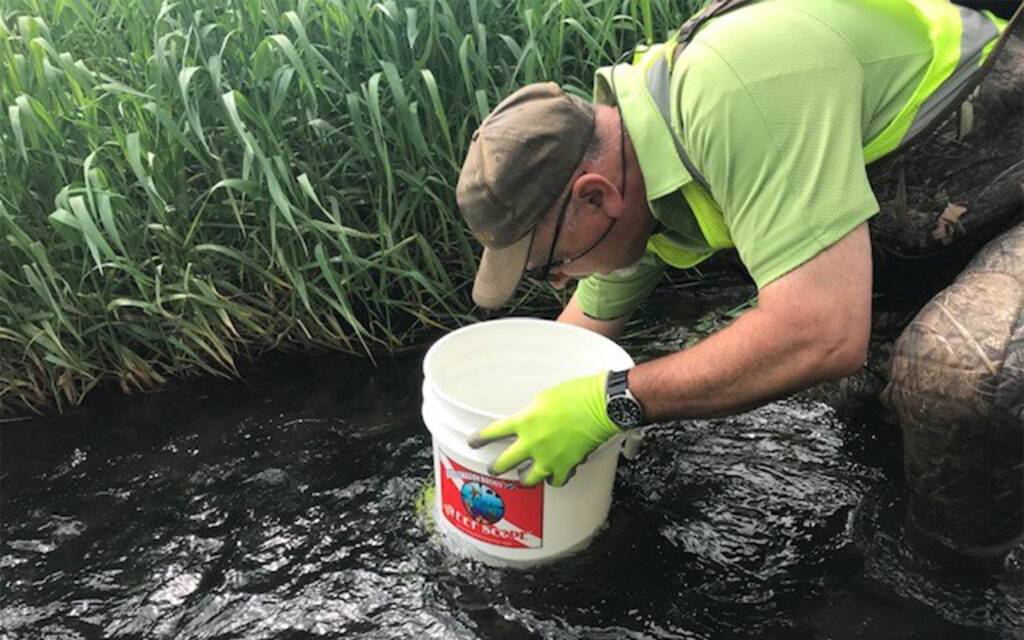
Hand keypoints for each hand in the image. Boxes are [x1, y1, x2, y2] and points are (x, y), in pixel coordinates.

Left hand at [467, 371, 620, 486]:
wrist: (602, 406)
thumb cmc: (578, 395)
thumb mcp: (545, 396)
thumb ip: (532, 411)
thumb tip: (530, 420)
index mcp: (525, 420)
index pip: (493, 432)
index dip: (480, 438)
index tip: (473, 442)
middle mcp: (532, 442)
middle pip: (503, 462)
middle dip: (495, 467)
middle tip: (493, 468)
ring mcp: (548, 457)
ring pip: (526, 478)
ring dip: (523, 477)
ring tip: (524, 476)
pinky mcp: (566, 466)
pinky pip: (554, 481)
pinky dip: (553, 479)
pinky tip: (554, 476)